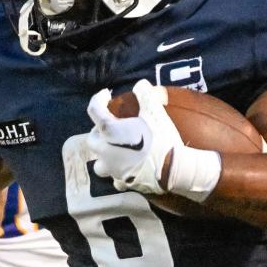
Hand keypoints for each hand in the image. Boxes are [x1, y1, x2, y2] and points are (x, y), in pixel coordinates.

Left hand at [86, 79, 182, 195]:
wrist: (174, 170)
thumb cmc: (162, 139)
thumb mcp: (155, 112)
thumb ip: (145, 95)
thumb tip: (141, 84)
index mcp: (109, 132)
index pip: (94, 110)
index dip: (98, 99)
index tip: (106, 95)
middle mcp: (105, 152)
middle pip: (92, 139)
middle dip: (99, 131)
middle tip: (113, 126)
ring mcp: (113, 169)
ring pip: (99, 163)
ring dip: (104, 155)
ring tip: (116, 150)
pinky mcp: (123, 182)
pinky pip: (115, 178)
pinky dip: (118, 172)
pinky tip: (128, 167)